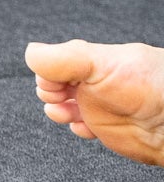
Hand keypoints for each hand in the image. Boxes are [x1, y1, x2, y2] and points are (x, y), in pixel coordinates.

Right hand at [25, 40, 163, 165]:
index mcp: (96, 59)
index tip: (55, 84)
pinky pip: (79, 127)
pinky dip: (76, 129)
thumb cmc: (151, 89)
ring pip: (63, 106)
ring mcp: (99, 103)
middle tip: (62, 98)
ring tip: (69, 114)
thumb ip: (64, 58)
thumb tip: (30, 52)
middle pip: (54, 83)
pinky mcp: (104, 126)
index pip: (55, 61)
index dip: (47, 74)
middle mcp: (96, 80)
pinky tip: (87, 127)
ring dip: (58, 111)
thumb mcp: (102, 66)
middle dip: (50, 92)